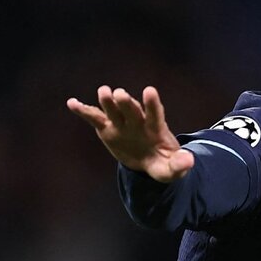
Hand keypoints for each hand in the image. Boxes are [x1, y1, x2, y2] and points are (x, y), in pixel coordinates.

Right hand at [67, 85, 194, 182]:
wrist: (149, 161)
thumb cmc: (163, 163)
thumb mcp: (172, 169)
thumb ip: (179, 165)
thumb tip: (188, 161)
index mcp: (155, 129)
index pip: (154, 114)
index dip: (152, 104)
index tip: (149, 91)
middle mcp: (137, 121)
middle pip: (131, 109)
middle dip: (126, 102)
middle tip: (120, 94)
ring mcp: (121, 123)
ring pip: (113, 109)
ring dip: (108, 101)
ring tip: (103, 92)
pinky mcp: (107, 127)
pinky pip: (94, 117)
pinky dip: (83, 110)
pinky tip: (72, 103)